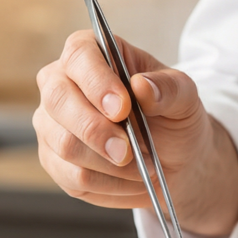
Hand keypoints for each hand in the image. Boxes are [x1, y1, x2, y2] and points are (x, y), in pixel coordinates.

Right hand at [33, 30, 237, 236]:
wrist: (173, 158)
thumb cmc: (173, 116)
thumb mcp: (185, 97)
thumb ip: (168, 89)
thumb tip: (142, 86)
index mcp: (91, 54)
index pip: (79, 56)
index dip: (97, 82)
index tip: (122, 108)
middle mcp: (61, 83)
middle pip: (58, 100)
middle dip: (95, 130)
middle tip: (127, 151)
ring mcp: (52, 124)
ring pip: (65, 144)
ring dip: (109, 163)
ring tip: (142, 165)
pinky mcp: (54, 160)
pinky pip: (73, 176)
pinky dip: (108, 183)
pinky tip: (130, 179)